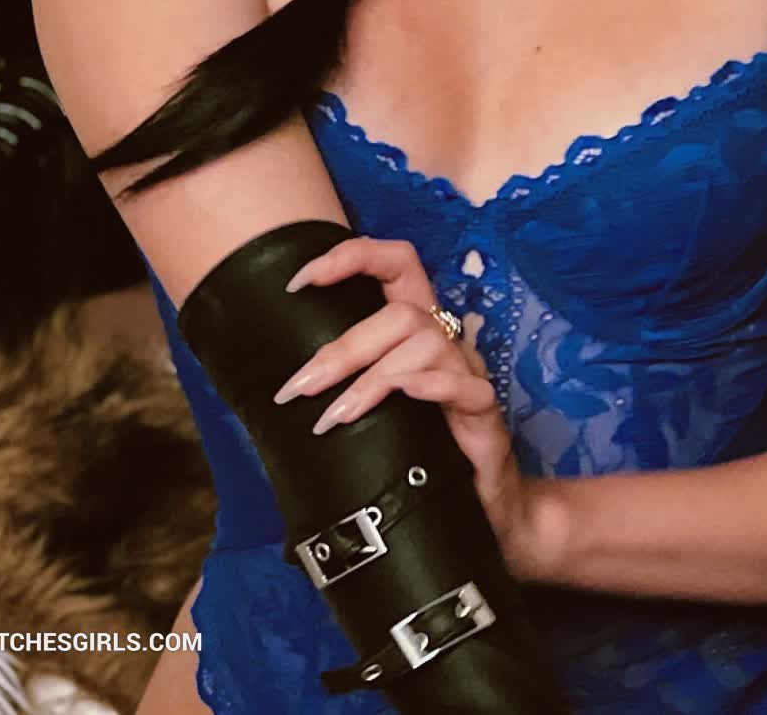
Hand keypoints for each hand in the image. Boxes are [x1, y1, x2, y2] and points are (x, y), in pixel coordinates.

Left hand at [272, 234, 540, 574]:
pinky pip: (463, 385)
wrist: (483, 509)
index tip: (297, 283)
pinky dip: (430, 385)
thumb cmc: (425, 454)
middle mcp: (445, 342)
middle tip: (301, 387)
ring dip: (373, 377)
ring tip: (336, 417)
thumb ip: (346, 388)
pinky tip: (405, 396)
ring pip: (424, 343)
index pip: (395, 264)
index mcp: (416, 329)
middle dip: (344, 346)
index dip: (351, 258)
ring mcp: (467, 375)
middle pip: (401, 311)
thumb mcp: (379, 413)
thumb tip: (281, 390)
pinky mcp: (485, 414)